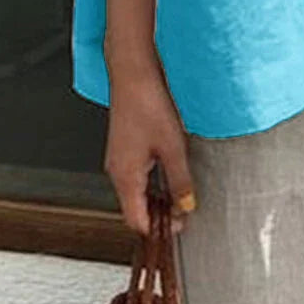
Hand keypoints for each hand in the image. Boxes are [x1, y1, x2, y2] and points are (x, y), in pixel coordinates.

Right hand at [103, 52, 197, 235]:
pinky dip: (152, 180)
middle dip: (159, 214)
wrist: (133, 73)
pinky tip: (169, 171)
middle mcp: (117, 171)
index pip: (135, 220)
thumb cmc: (148, 105)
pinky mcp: (124, 146)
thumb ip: (180, 180)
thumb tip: (186, 205)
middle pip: (135, 207)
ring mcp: (118, 158)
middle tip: (184, 211)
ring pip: (136, 190)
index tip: (179, 226)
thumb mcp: (173, 147)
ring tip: (180, 193)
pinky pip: (136, 174)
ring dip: (157, 197)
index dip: (157, 229)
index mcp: (125, 177)